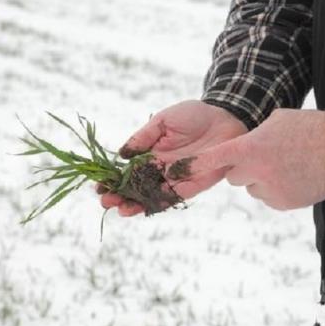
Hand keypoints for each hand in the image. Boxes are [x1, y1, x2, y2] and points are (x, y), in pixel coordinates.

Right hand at [97, 100, 247, 215]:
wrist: (225, 117)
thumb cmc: (194, 115)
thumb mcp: (163, 121)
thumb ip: (143, 137)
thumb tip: (122, 153)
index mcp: (152, 155)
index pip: (128, 171)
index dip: (113, 179)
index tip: (98, 186)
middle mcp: (162, 170)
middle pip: (137, 188)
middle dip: (120, 196)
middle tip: (106, 201)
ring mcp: (177, 179)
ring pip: (152, 196)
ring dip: (136, 205)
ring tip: (121, 210)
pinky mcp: (194, 184)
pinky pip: (174, 197)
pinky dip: (159, 203)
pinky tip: (145, 208)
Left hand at [165, 106, 324, 210]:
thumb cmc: (310, 127)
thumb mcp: (276, 120)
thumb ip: (253, 135)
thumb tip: (242, 147)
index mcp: (251, 148)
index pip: (214, 160)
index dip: (196, 166)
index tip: (174, 174)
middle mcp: (256, 172)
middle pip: (234, 176)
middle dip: (244, 168)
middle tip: (267, 155)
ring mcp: (270, 191)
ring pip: (253, 187)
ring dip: (262, 178)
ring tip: (288, 164)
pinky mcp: (283, 203)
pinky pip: (269, 197)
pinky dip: (278, 189)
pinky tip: (297, 175)